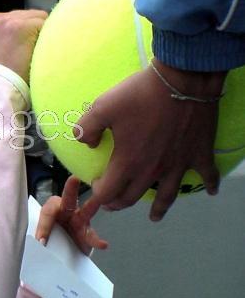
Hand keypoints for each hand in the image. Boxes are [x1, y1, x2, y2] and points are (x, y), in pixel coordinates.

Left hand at [0, 9, 46, 82]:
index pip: (43, 18)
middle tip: (30, 45)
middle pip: (29, 14)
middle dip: (32, 27)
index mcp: (19, 26)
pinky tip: (4, 42)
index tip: (43, 42)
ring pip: (15, 16)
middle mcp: (3, 19)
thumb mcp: (41, 54)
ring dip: (18, 26)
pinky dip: (3, 28)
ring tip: (17, 44)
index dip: (45, 32)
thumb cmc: (19, 77)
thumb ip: (46, 36)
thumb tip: (50, 26)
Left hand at [35, 176, 107, 254]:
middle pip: (68, 198)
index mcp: (52, 206)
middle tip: (74, 179)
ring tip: (97, 200)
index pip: (48, 211)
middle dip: (71, 188)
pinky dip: (97, 241)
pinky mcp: (87, 233)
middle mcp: (67, 209)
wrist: (58, 246)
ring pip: (87, 211)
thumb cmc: (49, 232)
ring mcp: (79, 220)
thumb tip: (41, 242)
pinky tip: (102, 244)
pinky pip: (92, 236)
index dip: (44, 225)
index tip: (41, 240)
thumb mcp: (41, 231)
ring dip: (92, 205)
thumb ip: (42, 233)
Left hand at [75, 58, 226, 220]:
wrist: (182, 80)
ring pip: (167, 196)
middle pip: (132, 197)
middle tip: (113, 203)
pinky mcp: (199, 153)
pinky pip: (207, 175)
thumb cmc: (140, 94)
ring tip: (154, 217)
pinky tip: (212, 192)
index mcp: (128, 162)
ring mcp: (178, 164)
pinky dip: (210, 185)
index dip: (98, 193)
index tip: (95, 185)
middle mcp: (153, 170)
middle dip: (119, 203)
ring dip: (159, 209)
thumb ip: (86, 128)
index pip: (108, 192)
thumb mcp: (102, 107)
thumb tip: (84, 142)